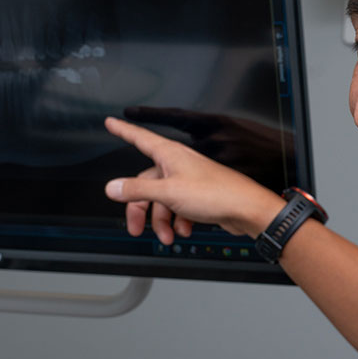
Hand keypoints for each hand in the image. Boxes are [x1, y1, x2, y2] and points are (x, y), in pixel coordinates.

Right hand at [104, 116, 284, 245]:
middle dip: (140, 208)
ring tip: (168, 235)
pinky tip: (184, 230)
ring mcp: (189, 180)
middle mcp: (179, 164)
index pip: (139, 138)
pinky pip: (178, 208)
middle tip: (136, 228)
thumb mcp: (168, 193)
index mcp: (170, 155)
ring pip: (162, 200)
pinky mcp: (199, 196)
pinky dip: (178, 221)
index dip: (123, 130)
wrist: (246, 210)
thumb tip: (113, 187)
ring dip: (162, 221)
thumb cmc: (217, 194)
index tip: (111, 122)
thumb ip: (138, 189)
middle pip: (146, 183)